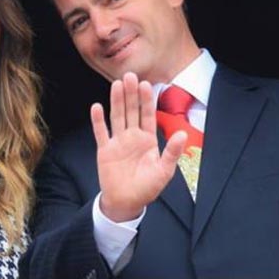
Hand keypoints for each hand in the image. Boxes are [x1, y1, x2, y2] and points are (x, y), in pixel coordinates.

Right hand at [91, 72, 186, 222]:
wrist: (126, 202)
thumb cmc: (147, 188)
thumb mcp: (164, 171)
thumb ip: (172, 152)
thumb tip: (182, 134)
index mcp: (148, 140)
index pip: (147, 115)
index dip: (146, 100)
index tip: (146, 84)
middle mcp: (132, 137)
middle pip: (131, 111)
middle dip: (131, 94)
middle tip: (129, 75)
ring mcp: (118, 142)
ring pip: (117, 117)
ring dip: (116, 101)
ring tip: (116, 84)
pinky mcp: (105, 150)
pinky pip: (101, 132)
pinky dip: (98, 120)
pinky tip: (96, 107)